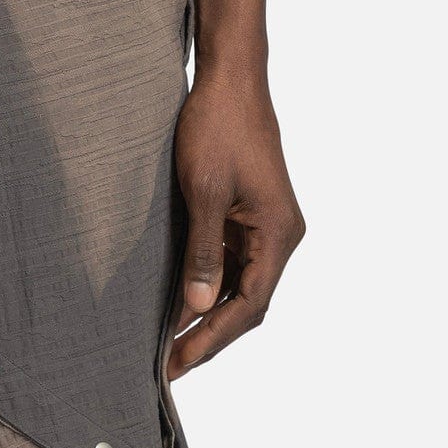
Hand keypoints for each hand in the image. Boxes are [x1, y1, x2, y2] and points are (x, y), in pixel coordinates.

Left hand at [169, 65, 304, 377]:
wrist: (229, 78)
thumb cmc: (217, 127)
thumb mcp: (203, 192)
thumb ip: (203, 253)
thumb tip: (198, 307)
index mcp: (278, 234)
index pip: (249, 305)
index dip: (212, 339)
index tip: (178, 363)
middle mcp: (280, 236)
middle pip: (248, 304)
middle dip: (208, 337)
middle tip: (167, 368)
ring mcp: (265, 228)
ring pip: (239, 289)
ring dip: (206, 317)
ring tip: (168, 347)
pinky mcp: (248, 218)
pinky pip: (231, 266)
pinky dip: (206, 290)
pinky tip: (177, 308)